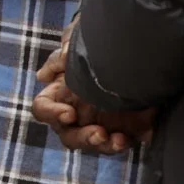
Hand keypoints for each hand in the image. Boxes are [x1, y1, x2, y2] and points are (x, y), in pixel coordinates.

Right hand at [32, 39, 152, 153]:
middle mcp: (77, 111)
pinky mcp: (123, 127)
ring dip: (103, 144)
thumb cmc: (99, 41)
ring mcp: (100, 121)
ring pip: (93, 142)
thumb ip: (60, 57)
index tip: (69, 113)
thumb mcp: (78, 38)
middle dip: (83, 137)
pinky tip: (130, 137)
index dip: (51, 113)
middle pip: (68, 133)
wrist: (139, 45)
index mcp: (60, 93)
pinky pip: (119, 142)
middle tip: (98, 133)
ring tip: (118, 140)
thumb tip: (43, 77)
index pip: (43, 108)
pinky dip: (124, 142)